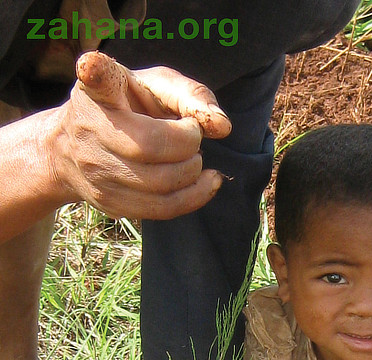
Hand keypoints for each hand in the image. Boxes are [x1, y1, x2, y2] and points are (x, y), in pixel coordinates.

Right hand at [49, 58, 231, 219]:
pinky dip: (194, 197)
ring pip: (159, 184)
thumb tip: (222, 126)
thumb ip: (190, 96)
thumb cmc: (127, 109)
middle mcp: (89, 129)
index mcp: (98, 91)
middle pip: (149, 146)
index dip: (94, 73)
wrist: (77, 149)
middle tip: (192, 137)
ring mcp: (95, 171)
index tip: (90, 66)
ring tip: (193, 157)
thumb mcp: (153, 87)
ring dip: (192, 172)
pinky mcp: (109, 202)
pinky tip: (205, 182)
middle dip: (188, 145)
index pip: (95, 79)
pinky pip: (162, 209)